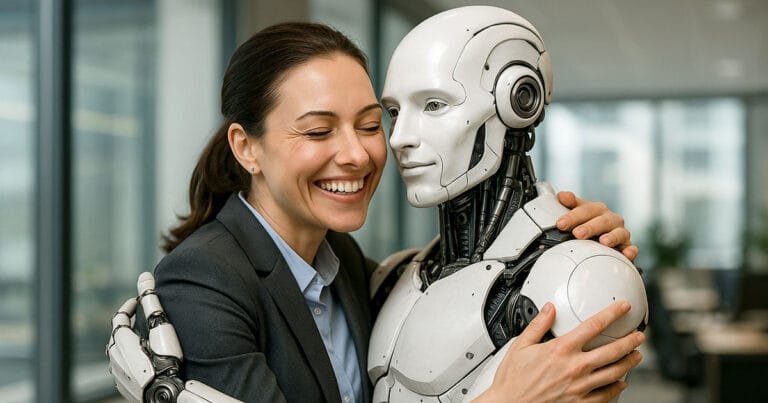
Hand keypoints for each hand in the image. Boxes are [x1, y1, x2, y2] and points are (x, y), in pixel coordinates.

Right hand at [476, 301, 644, 402]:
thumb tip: (548, 309)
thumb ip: (537, 325)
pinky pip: (606, 395)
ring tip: (636, 356)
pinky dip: (617, 388)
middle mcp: (575, 367)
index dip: (612, 314)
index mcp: (561, 350)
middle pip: (612, 351)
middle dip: (630, 341)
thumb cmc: (513, 380)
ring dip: (629, 363)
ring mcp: (580, 387)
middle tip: (638, 336)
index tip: (622, 308)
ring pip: (614, 373)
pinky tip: (621, 383)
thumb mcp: (520, 346)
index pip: (594, 326)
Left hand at [555, 191, 637, 260]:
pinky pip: (632, 248)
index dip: (573, 216)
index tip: (560, 224)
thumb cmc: (587, 223)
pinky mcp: (627, 246)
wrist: (602, 237)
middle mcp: (611, 219)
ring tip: (603, 241)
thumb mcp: (578, 212)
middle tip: (577, 234)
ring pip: (619, 233)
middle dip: (590, 227)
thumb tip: (562, 195)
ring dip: (612, 237)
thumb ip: (570, 204)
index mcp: (597, 210)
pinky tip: (626, 254)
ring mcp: (621, 232)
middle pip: (602, 221)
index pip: (585, 209)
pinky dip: (630, 251)